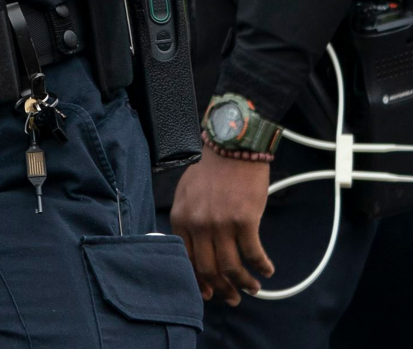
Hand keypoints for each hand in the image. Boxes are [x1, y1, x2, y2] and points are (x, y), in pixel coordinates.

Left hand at [171, 149, 274, 303]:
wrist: (231, 149)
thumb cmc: (211, 170)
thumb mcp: (186, 194)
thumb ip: (188, 220)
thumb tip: (195, 247)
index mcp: (180, 218)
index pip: (185, 259)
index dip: (198, 280)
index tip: (208, 292)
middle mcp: (197, 224)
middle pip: (208, 268)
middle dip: (222, 289)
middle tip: (233, 298)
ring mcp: (220, 224)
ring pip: (230, 267)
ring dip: (243, 283)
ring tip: (253, 288)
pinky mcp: (244, 221)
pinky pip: (253, 253)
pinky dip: (261, 266)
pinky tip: (266, 270)